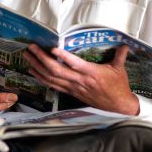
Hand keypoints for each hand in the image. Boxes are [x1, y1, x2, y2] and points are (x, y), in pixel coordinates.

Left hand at [25, 44, 139, 114]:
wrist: (118, 107)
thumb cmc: (119, 87)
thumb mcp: (120, 69)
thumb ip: (120, 55)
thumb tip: (125, 44)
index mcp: (91, 73)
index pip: (74, 63)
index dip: (63, 56)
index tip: (52, 48)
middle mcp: (79, 81)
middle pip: (56, 70)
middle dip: (41, 58)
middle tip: (31, 48)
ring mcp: (73, 88)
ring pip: (51, 78)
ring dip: (37, 67)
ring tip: (27, 56)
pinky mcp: (71, 93)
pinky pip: (53, 85)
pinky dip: (41, 78)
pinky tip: (33, 70)